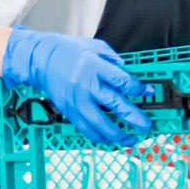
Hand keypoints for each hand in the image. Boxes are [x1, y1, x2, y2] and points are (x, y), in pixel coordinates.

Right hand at [1, 27, 149, 147]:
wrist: (40, 58)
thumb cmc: (69, 50)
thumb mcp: (96, 47)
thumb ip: (114, 60)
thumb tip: (131, 73)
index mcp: (94, 66)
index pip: (121, 80)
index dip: (138, 88)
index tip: (150, 93)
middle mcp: (85, 85)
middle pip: (113, 103)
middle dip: (132, 116)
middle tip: (146, 126)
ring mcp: (75, 99)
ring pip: (97, 122)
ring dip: (116, 134)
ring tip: (130, 141)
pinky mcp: (67, 109)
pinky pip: (83, 127)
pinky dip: (97, 136)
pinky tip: (109, 141)